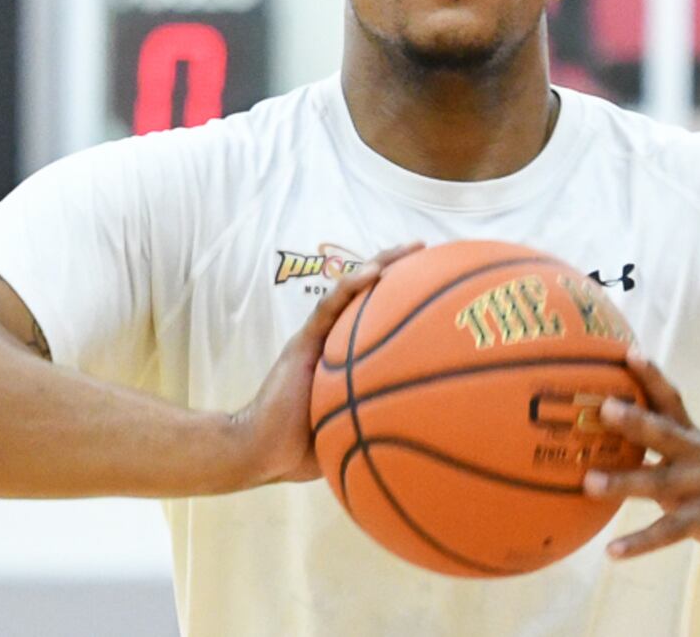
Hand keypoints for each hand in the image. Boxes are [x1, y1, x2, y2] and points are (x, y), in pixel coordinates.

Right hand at [230, 242, 422, 488]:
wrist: (261, 451)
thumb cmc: (303, 448)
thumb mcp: (354, 430)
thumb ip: (382, 421)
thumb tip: (430, 432)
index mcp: (346, 356)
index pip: (377, 317)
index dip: (404, 298)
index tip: (438, 284)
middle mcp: (333, 340)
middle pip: (369, 295)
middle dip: (399, 269)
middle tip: (428, 250)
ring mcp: (317, 337)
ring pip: (351, 290)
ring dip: (381, 265)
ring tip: (411, 248)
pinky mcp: (303, 341)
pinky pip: (328, 308)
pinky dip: (351, 286)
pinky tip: (374, 272)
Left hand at [583, 351, 699, 571]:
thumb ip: (666, 456)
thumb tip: (609, 450)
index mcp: (696, 441)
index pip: (672, 400)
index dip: (651, 376)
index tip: (628, 352)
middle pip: (664, 432)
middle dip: (633, 419)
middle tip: (603, 407)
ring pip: (661, 482)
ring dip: (624, 482)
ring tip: (589, 482)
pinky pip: (671, 531)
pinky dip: (641, 541)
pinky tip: (612, 551)